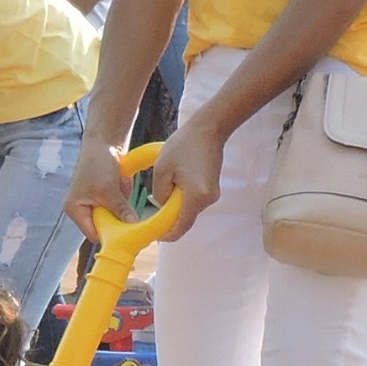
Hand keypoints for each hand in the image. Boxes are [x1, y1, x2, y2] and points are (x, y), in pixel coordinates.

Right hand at [62, 145, 136, 241]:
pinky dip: (125, 202)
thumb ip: (119, 209)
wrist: (104, 141)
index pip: (93, 233)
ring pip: (114, 219)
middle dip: (117, 223)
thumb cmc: (96, 162)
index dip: (109, 236)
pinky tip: (123, 187)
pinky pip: (119, 209)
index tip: (126, 236)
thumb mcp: (107, 189)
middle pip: (104, 228)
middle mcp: (83, 210)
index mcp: (75, 210)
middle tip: (131, 219)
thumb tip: (133, 225)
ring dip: (122, 211)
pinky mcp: (107, 199)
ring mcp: (96, 204)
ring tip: (122, 193)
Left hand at [150, 109, 232, 227]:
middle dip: (170, 219)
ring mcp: (212, 195)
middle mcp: (208, 200)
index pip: (181, 226)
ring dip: (176, 207)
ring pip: (190, 210)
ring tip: (164, 192)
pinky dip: (183, 199)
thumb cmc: (184, 145)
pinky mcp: (212, 189)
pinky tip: (175, 185)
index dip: (168, 234)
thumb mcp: (162, 169)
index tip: (156, 236)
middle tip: (154, 215)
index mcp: (196, 196)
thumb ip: (159, 193)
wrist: (208, 129)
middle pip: (186, 220)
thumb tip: (161, 206)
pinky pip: (195, 201)